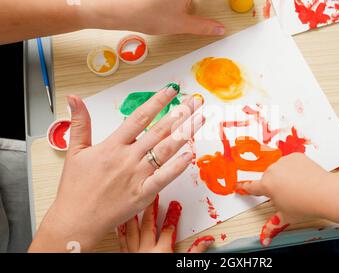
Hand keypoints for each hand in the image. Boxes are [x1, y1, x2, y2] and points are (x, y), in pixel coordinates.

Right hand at [29, 84, 204, 251]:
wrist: (76, 219)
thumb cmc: (75, 188)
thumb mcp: (74, 151)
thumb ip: (79, 122)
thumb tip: (74, 98)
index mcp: (112, 145)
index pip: (140, 117)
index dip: (158, 101)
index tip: (172, 90)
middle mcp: (127, 158)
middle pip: (159, 130)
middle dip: (179, 114)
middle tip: (195, 101)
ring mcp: (137, 175)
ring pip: (165, 150)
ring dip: (185, 133)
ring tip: (200, 120)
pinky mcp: (143, 194)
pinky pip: (163, 178)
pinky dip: (177, 167)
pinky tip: (190, 155)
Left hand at [91, 0, 224, 35]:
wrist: (120, 9)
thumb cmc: (148, 14)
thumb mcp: (181, 24)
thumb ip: (204, 26)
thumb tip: (219, 28)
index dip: (214, 4)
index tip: (223, 5)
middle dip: (193, 4)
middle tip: (187, 12)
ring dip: (183, 5)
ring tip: (170, 12)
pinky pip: (173, 1)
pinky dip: (173, 4)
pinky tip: (164, 8)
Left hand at [118, 195, 214, 252]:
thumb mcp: (181, 264)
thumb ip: (194, 253)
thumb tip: (206, 242)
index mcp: (161, 252)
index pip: (168, 230)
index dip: (172, 216)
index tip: (175, 205)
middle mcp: (145, 251)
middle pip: (148, 225)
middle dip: (151, 209)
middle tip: (154, 196)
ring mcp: (133, 254)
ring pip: (132, 230)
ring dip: (134, 216)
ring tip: (135, 203)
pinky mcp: (125, 257)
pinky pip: (122, 241)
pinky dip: (121, 231)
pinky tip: (121, 223)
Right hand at [237, 153, 338, 246]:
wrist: (326, 192)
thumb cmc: (304, 206)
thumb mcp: (286, 217)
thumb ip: (271, 226)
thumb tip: (264, 241)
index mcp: (266, 186)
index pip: (251, 187)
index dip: (244, 188)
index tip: (238, 186)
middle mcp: (272, 171)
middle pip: (268, 178)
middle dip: (274, 185)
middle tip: (287, 195)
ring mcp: (284, 161)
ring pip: (279, 169)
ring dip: (283, 176)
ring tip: (298, 187)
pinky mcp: (295, 156)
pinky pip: (290, 162)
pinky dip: (294, 168)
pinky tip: (303, 177)